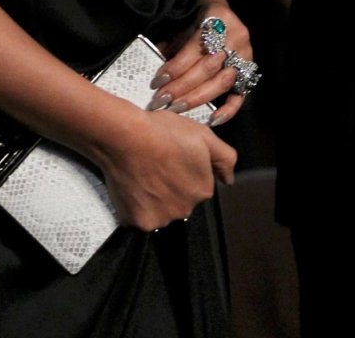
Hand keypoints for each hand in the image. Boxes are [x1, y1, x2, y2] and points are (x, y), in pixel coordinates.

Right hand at [94, 101, 236, 230]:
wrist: (125, 136)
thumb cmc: (162, 131)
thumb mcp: (203, 134)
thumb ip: (225, 158)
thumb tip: (229, 180)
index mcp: (202, 190)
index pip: (199, 185)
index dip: (186, 169)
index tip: (173, 156)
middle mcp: (185, 210)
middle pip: (181, 200)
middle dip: (172, 187)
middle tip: (158, 164)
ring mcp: (161, 219)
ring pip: (161, 210)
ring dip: (155, 198)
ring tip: (144, 173)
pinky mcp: (138, 222)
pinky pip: (140, 217)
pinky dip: (137, 205)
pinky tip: (134, 185)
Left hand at [150, 0, 254, 126]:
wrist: (219, 10)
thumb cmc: (197, 18)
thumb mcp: (184, 24)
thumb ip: (173, 46)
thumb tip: (158, 75)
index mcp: (219, 18)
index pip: (196, 49)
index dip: (176, 67)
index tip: (157, 81)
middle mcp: (236, 36)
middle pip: (209, 68)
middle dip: (182, 87)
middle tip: (162, 100)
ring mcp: (246, 54)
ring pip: (222, 82)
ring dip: (197, 98)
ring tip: (176, 108)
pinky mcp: (249, 70)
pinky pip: (241, 94)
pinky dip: (229, 109)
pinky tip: (213, 120)